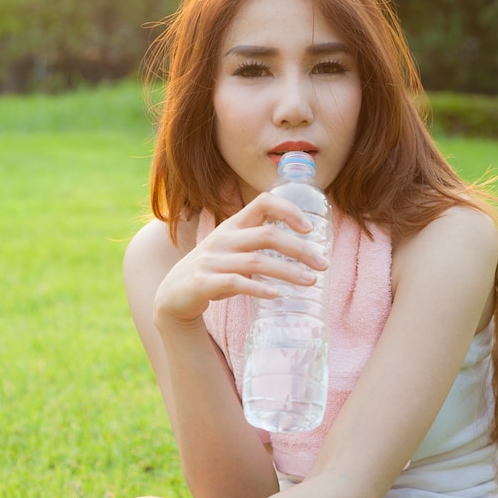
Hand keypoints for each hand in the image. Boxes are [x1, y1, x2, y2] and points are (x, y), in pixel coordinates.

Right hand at [153, 192, 328, 327]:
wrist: (173, 294)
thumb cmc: (213, 270)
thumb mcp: (232, 248)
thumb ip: (258, 243)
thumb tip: (304, 248)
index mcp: (233, 225)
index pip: (262, 202)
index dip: (288, 210)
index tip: (310, 228)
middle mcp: (223, 239)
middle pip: (267, 235)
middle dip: (299, 249)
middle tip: (323, 264)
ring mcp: (212, 260)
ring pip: (256, 262)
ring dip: (288, 272)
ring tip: (311, 282)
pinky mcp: (204, 283)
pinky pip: (235, 283)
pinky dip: (258, 288)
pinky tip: (276, 295)